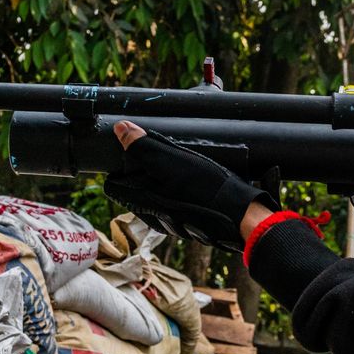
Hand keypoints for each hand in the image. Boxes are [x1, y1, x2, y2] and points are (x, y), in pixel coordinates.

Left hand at [104, 122, 278, 251]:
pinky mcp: (186, 224)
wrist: (240, 215)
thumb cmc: (204, 188)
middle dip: (144, 170)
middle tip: (164, 154)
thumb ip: (143, 146)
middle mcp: (150, 216)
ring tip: (183, 166)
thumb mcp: (171, 159)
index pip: (113, 183)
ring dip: (163, 180)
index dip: (122, 164)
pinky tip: (196, 182)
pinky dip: (179, 191)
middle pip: (134, 187)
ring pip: (154, 195)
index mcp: (140, 200)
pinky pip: (173, 203)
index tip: (139, 150)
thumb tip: (120, 129)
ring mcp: (169, 222)